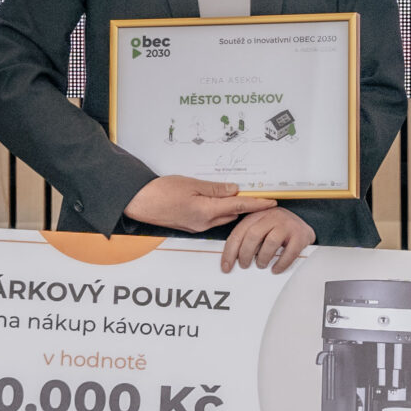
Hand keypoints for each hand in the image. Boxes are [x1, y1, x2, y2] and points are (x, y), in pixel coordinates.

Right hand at [125, 174, 277, 234]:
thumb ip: (214, 189)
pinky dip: (219, 212)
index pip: (238, 207)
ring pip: (222, 218)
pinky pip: (211, 219)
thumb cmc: (160, 191)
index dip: (257, 204)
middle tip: (258, 196)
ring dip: (232, 209)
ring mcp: (197, 227)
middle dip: (246, 206)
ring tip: (240, 198)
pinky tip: (219, 202)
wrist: (139, 202)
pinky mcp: (191, 226)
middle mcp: (204, 223)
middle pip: (232, 214)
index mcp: (205, 211)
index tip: (271, 202)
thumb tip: (233, 190)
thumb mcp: (191, 184)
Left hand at [222, 206, 315, 272]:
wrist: (303, 224)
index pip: (239, 232)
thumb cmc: (277, 229)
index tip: (226, 266)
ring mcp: (287, 224)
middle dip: (245, 254)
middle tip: (244, 265)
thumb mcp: (260, 228)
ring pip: (270, 242)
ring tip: (261, 265)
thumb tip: (233, 258)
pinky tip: (276, 268)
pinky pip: (289, 252)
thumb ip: (247, 237)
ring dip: (262, 258)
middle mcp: (271, 216)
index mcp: (257, 215)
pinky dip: (281, 263)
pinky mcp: (300, 235)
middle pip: (253, 235)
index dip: (230, 251)